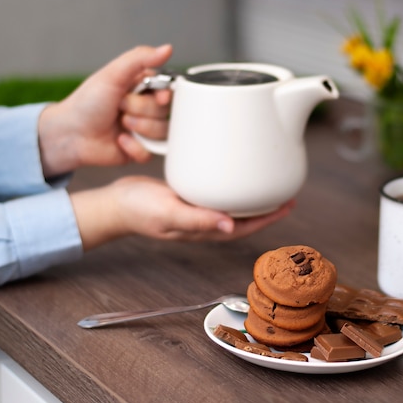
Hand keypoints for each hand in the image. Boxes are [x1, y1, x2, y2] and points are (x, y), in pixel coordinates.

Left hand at [38, 44, 172, 176]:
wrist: (70, 134)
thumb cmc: (87, 103)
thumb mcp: (113, 75)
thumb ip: (140, 59)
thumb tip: (167, 49)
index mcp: (144, 88)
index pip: (169, 90)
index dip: (164, 96)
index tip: (157, 97)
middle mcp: (148, 109)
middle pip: (166, 112)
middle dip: (140, 110)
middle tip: (120, 107)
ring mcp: (146, 130)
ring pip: (162, 132)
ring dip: (138, 128)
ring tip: (120, 124)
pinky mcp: (142, 150)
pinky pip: (152, 153)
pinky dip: (135, 147)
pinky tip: (120, 140)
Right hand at [70, 176, 294, 250]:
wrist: (115, 202)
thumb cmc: (138, 211)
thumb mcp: (168, 213)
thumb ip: (197, 220)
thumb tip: (230, 226)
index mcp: (205, 229)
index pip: (245, 227)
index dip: (269, 218)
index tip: (288, 205)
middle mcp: (206, 221)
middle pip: (245, 217)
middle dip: (267, 207)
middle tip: (286, 190)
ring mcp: (198, 208)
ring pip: (232, 204)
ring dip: (251, 196)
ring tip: (268, 181)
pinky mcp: (190, 195)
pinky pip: (217, 192)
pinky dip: (231, 185)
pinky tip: (235, 172)